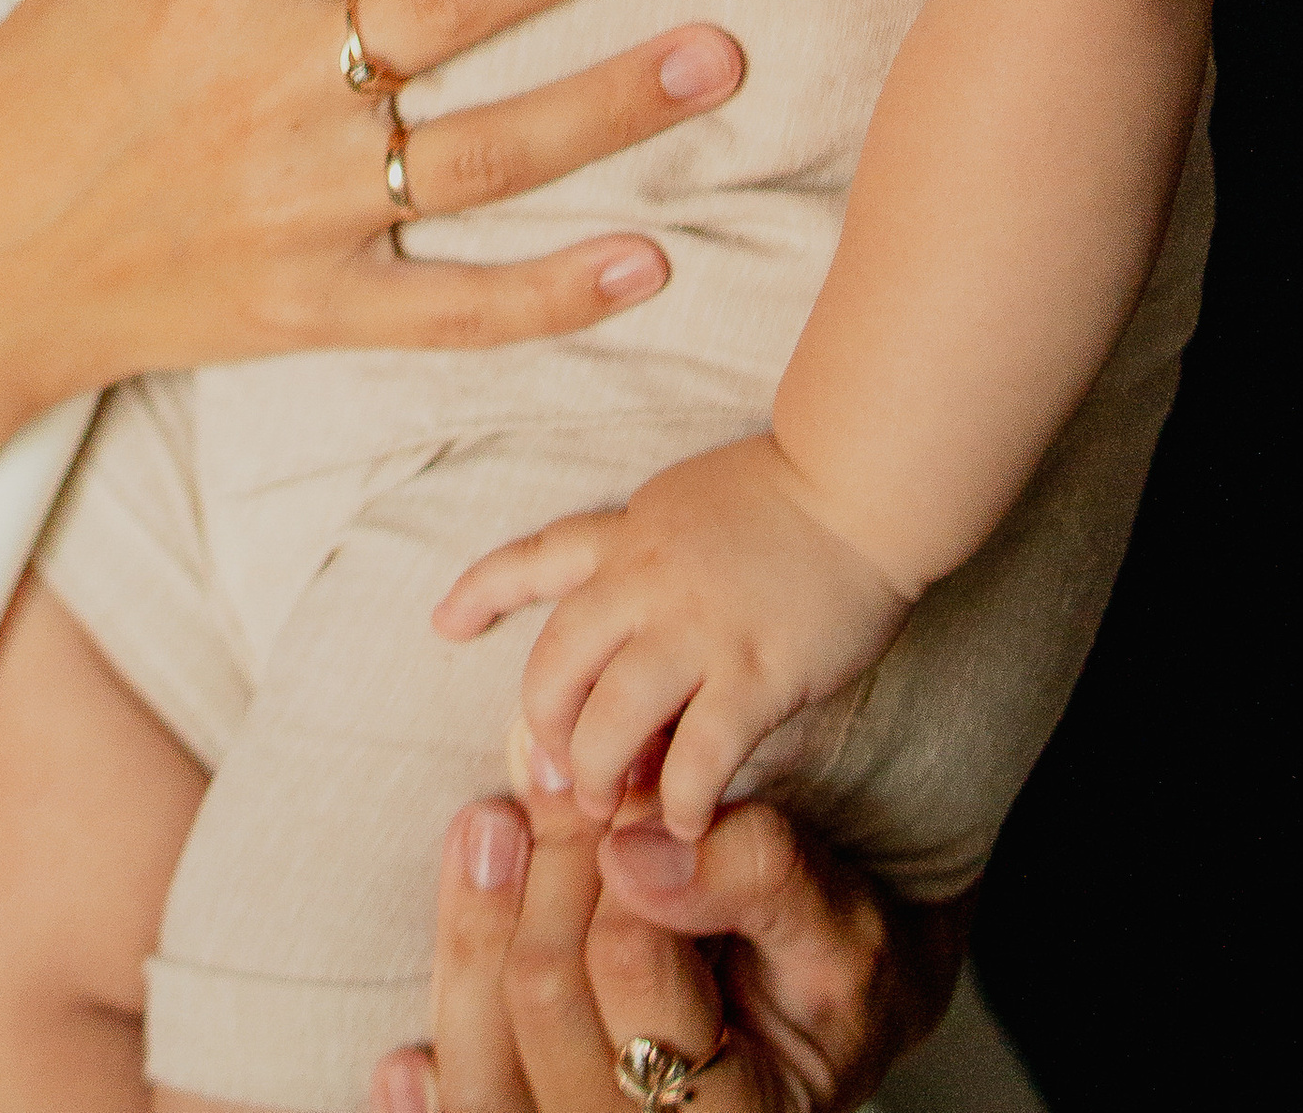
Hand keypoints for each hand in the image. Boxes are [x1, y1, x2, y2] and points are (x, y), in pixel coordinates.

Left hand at [377, 775, 967, 1112]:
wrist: (838, 1016)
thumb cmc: (839, 962)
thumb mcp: (839, 915)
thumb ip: (758, 874)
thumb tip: (636, 849)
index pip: (635, 972)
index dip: (615, 873)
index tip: (623, 798)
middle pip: (546, 1009)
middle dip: (542, 879)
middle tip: (552, 778)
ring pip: (485, 1078)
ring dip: (471, 938)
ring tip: (485, 828)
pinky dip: (426, 1098)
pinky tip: (401, 1065)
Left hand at [437, 442, 911, 840]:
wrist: (858, 481)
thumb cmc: (787, 497)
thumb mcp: (687, 504)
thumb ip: (646, 558)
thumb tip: (619, 625)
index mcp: (629, 534)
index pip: (538, 558)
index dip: (483, 591)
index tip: (443, 623)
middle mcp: (646, 580)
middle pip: (557, 663)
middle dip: (544, 726)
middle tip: (555, 770)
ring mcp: (697, 627)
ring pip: (611, 718)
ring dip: (600, 775)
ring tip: (608, 807)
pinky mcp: (754, 673)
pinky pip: (698, 756)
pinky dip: (681, 799)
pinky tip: (685, 820)